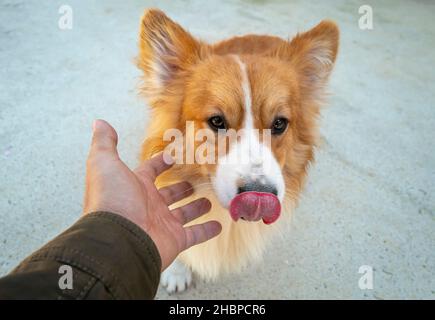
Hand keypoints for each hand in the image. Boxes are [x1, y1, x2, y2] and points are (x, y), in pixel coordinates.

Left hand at [83, 119, 221, 269]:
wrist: (117, 240)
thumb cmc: (112, 200)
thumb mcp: (104, 163)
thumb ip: (105, 143)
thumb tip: (100, 123)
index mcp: (135, 187)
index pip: (150, 172)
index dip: (160, 163)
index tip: (172, 157)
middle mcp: (149, 205)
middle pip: (169, 194)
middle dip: (181, 188)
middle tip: (194, 182)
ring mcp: (163, 224)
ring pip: (184, 214)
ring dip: (195, 208)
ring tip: (208, 201)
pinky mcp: (175, 240)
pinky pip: (195, 235)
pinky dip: (207, 230)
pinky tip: (218, 225)